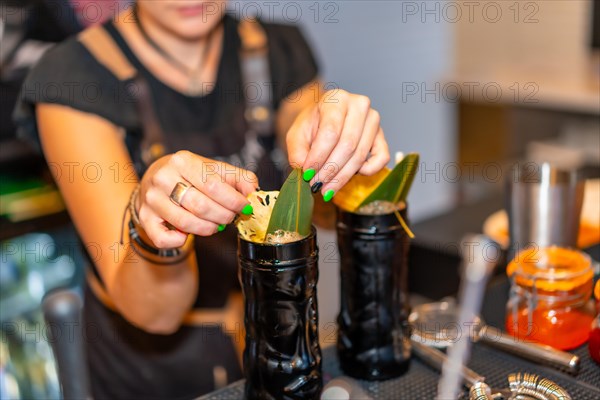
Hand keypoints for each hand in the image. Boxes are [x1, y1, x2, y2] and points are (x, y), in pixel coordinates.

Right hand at [137, 151, 257, 247]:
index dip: (233, 200)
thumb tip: (253, 191)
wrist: (154, 180)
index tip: (244, 207)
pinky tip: (187, 234)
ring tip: (216, 225)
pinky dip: (179, 241)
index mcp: (182, 161)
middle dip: (223, 216)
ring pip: (186, 223)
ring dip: (208, 229)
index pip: (213, 184)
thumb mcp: (212, 169)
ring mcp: (152, 200)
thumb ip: (237, 178)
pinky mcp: (145, 219)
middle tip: (231, 218)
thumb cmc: (189, 176)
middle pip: (201, 205)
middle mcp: (163, 178)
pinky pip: (163, 239)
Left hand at [286, 89, 389, 200]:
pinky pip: (381, 158)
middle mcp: (359, 105)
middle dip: (330, 170)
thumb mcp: (296, 135)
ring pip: (360, 155)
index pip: (331, 132)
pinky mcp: (381, 136)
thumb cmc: (312, 126)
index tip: (308, 173)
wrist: (324, 120)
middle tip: (316, 184)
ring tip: (327, 188)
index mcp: (337, 98)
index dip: (319, 156)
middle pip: (347, 145)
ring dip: (342, 176)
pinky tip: (351, 175)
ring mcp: (373, 121)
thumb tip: (306, 171)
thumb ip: (297, 152)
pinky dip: (368, 171)